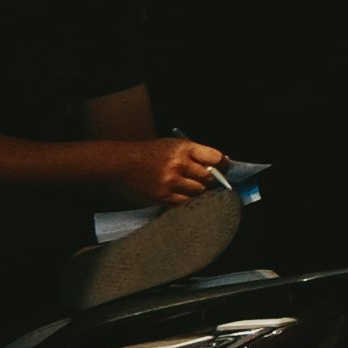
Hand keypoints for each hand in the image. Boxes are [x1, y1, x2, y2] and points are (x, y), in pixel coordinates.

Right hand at [101, 139, 224, 204]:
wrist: (121, 164)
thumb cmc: (150, 153)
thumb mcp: (174, 145)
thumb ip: (196, 152)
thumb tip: (222, 161)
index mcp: (184, 148)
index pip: (215, 158)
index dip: (223, 164)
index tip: (225, 167)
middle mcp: (179, 164)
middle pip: (209, 177)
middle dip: (213, 179)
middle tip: (213, 181)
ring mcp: (170, 182)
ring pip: (199, 191)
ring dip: (201, 191)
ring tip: (197, 188)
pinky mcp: (162, 196)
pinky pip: (184, 202)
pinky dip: (188, 200)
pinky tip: (186, 196)